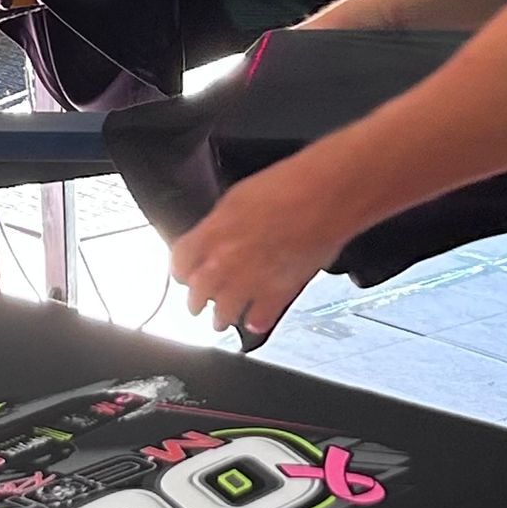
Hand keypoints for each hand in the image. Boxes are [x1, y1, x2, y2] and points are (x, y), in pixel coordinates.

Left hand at [170, 162, 354, 336]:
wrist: (326, 194)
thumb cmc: (289, 186)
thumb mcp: (238, 196)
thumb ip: (219, 224)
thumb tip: (212, 236)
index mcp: (212, 234)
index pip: (180, 263)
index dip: (181, 271)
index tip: (183, 275)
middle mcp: (226, 263)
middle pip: (198, 293)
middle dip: (196, 300)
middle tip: (197, 304)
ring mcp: (252, 282)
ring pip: (224, 313)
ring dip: (221, 317)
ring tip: (222, 320)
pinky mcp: (280, 293)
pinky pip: (260, 318)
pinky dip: (256, 321)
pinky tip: (255, 321)